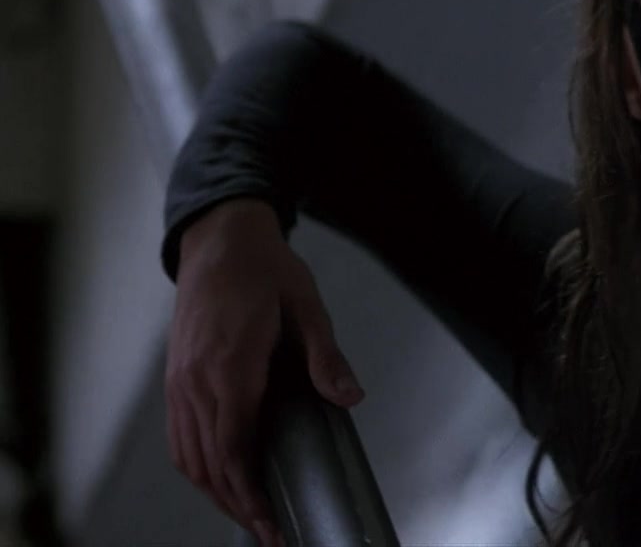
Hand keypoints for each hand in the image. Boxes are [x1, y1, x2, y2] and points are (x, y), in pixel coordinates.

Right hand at [165, 198, 364, 546]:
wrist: (220, 237)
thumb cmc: (265, 268)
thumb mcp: (307, 305)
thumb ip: (326, 356)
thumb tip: (350, 397)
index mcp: (230, 365)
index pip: (232, 448)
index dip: (249, 494)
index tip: (271, 522)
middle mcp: (196, 380)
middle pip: (208, 464)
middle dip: (237, 505)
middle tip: (270, 533)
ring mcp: (179, 381)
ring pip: (188, 456)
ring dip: (216, 492)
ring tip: (250, 515)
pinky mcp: (175, 378)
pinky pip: (179, 437)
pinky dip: (198, 467)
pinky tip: (221, 479)